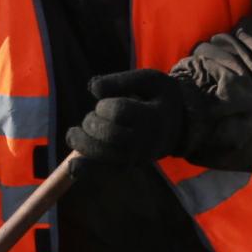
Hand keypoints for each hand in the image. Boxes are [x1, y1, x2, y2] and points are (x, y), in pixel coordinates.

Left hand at [67, 69, 190, 166]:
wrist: (180, 126)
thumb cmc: (158, 98)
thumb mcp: (148, 80)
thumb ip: (121, 80)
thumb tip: (92, 88)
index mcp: (154, 116)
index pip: (120, 112)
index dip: (104, 105)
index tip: (103, 102)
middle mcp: (147, 141)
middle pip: (110, 134)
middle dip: (91, 123)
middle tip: (90, 116)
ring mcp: (138, 157)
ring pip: (105, 155)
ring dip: (83, 143)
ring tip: (73, 133)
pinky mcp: (128, 167)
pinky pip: (106, 171)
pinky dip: (87, 169)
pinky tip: (71, 167)